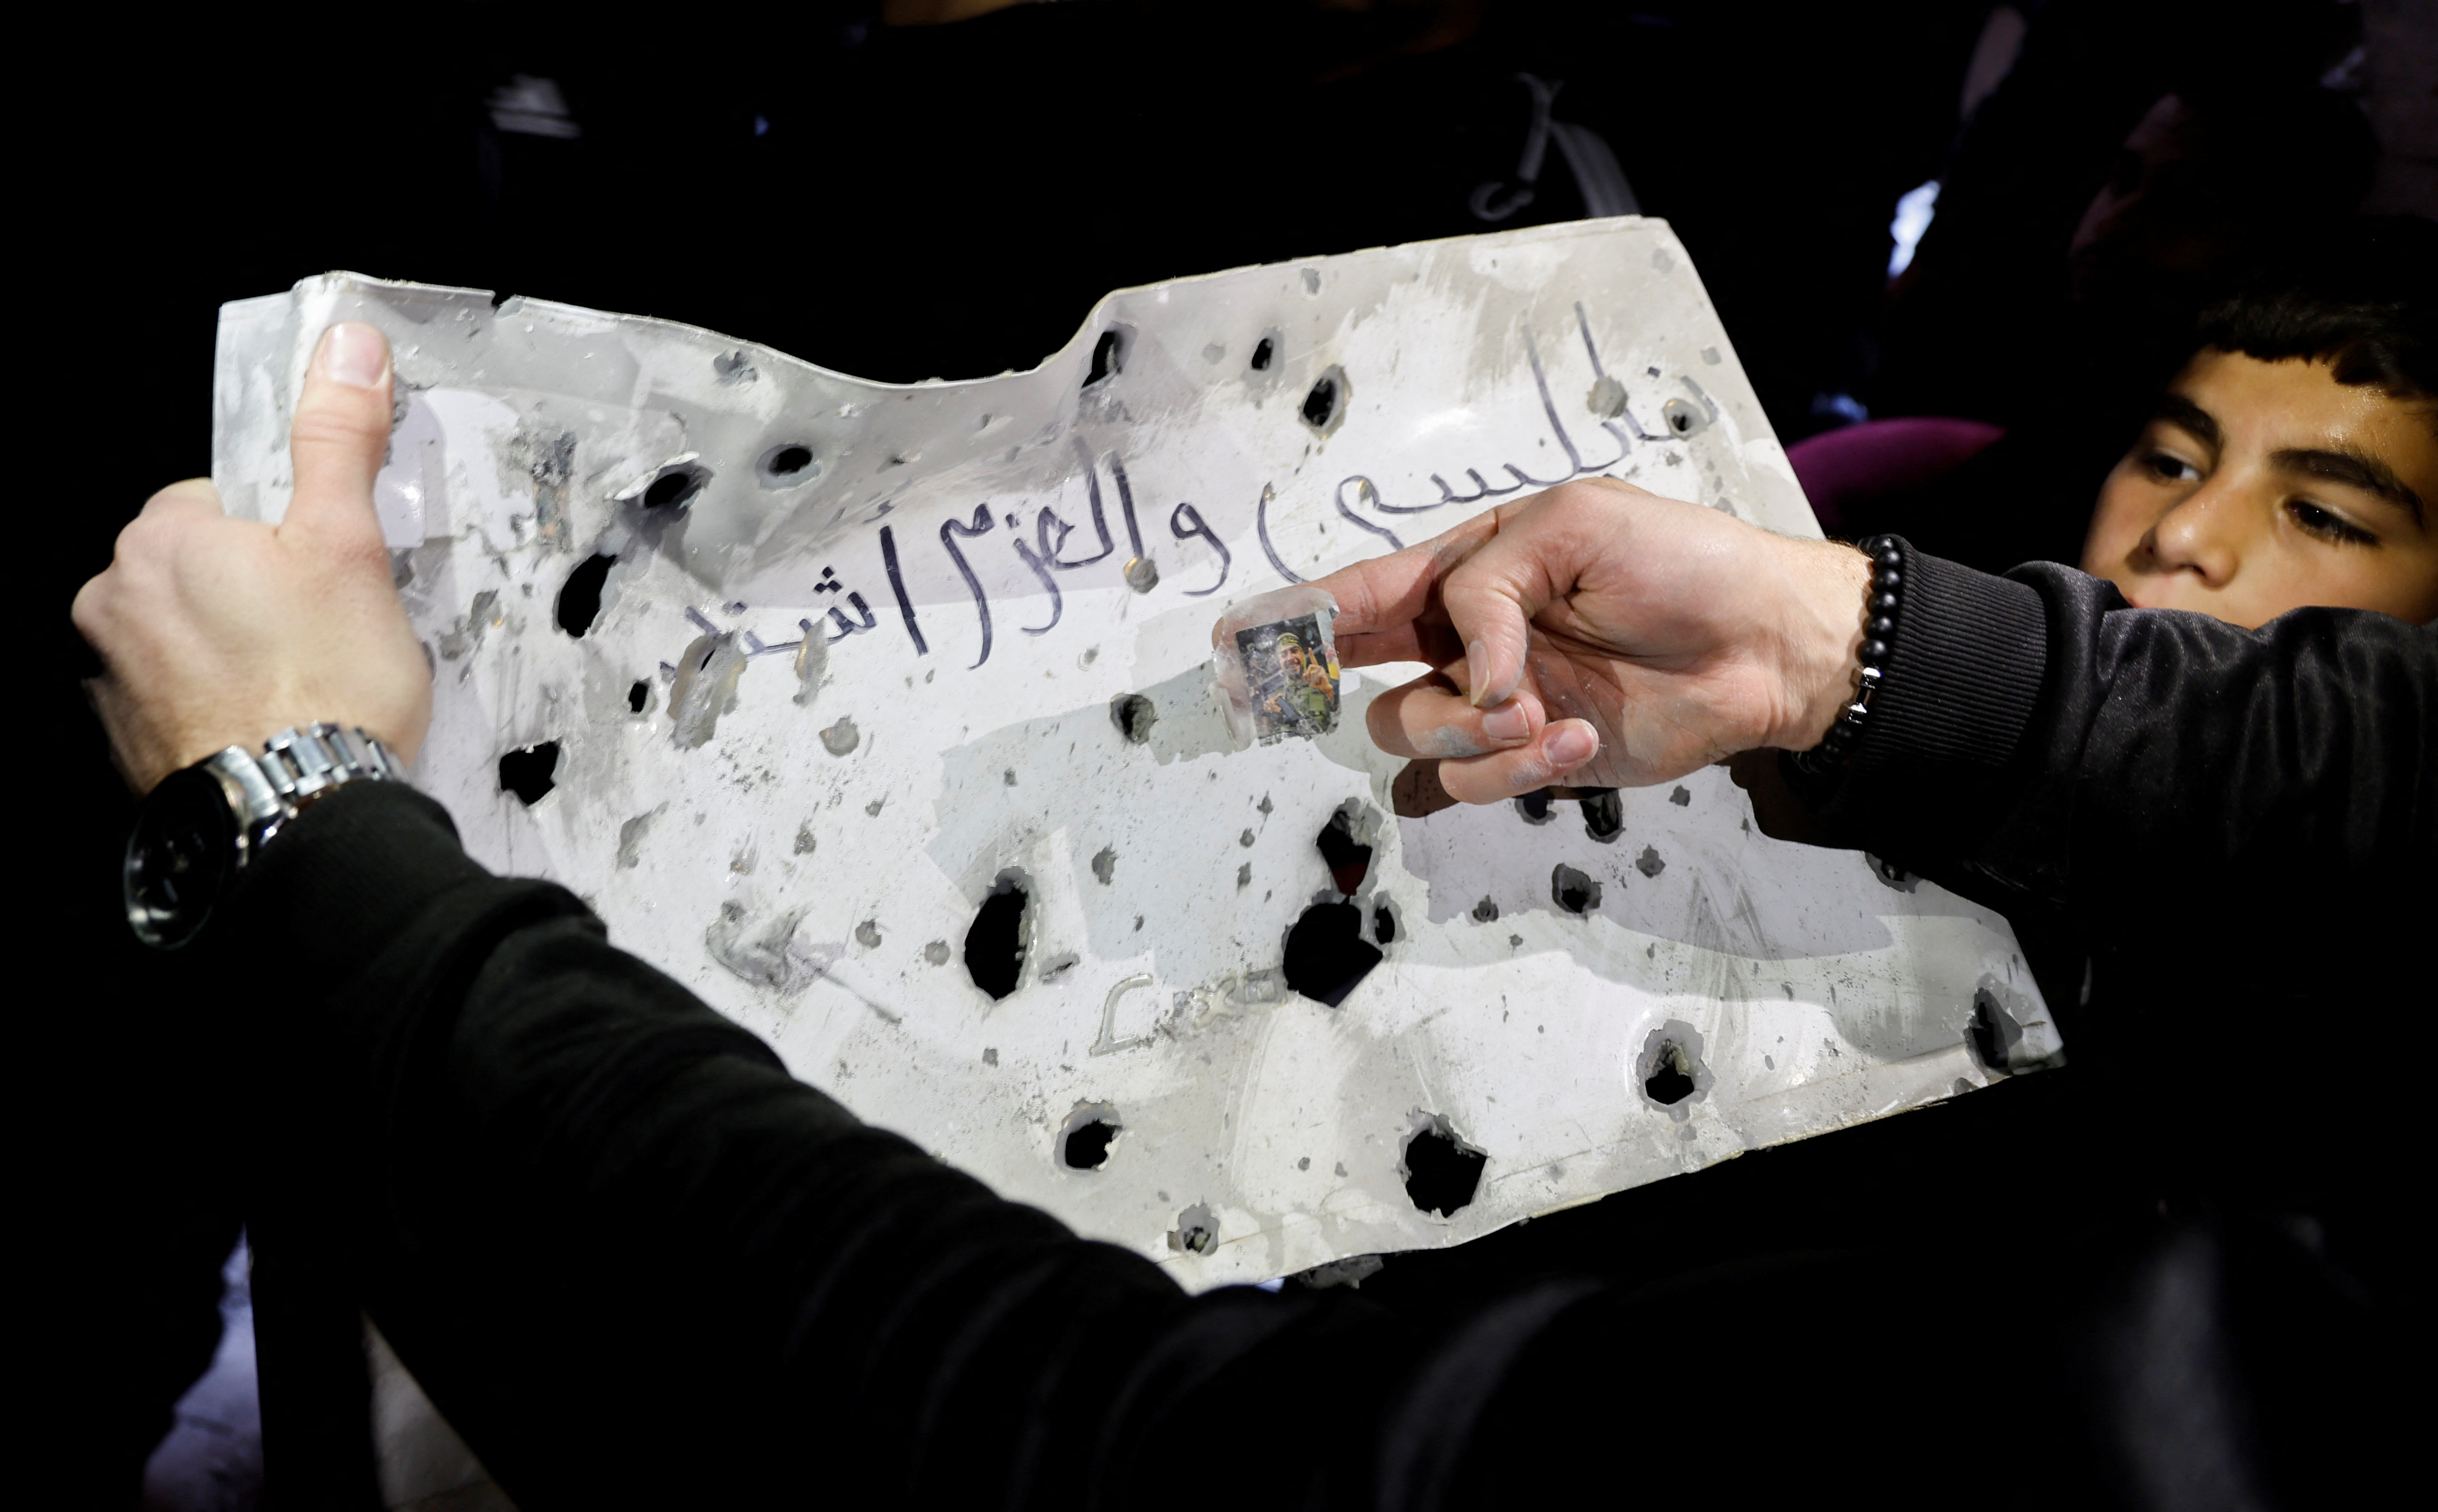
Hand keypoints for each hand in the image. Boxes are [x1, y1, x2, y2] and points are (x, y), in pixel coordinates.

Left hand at [72, 323, 431, 793]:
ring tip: (302, 690)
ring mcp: (108, 677)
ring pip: (182, 637)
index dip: (282, 535)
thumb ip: (337, 441)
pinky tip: (269, 728)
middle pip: (196, 571)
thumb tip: (344, 349)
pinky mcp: (122, 742)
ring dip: (231, 653)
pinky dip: (215, 708)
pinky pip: (174, 700)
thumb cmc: (323, 685)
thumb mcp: (349, 544)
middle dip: (252, 594)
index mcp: (160, 539)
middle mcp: (112, 602)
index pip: (219, 504)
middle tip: (323, 635)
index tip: (321, 575)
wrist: (299, 816)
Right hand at [1313, 478, 1869, 802]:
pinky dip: (1512, 771)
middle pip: (1360, 677)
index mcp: (1464, 571)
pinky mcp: (1527, 760)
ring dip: (1472, 732)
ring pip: (1410, 737)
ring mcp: (1491, 706)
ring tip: (1548, 713)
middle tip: (1422, 686)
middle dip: (1364, 687)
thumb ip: (1488, 589)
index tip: (1236, 646)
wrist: (1765, 647)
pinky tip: (1575, 737)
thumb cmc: (1682, 564)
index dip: (1289, 620)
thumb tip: (1468, 672)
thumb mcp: (1574, 525)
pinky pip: (1465, 786)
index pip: (1355, 595)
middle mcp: (1464, 641)